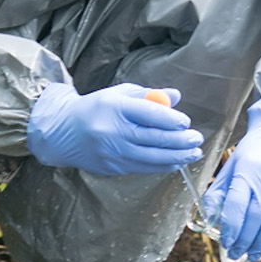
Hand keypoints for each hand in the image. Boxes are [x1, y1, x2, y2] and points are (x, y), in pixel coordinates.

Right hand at [27, 82, 202, 174]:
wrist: (63, 132)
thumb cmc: (97, 108)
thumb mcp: (119, 94)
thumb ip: (149, 96)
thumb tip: (176, 97)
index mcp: (114, 107)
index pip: (147, 113)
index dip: (170, 119)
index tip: (186, 122)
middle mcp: (112, 130)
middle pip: (153, 138)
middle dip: (179, 140)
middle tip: (197, 139)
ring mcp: (112, 152)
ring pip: (151, 157)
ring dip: (177, 156)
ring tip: (194, 153)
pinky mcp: (112, 167)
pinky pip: (143, 167)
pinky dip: (163, 165)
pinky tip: (177, 162)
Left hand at [205, 96, 260, 260]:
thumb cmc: (254, 153)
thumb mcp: (231, 166)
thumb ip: (219, 192)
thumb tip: (208, 219)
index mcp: (247, 170)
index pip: (237, 206)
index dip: (231, 229)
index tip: (226, 243)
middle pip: (256, 217)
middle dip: (245, 241)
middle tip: (237, 254)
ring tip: (253, 254)